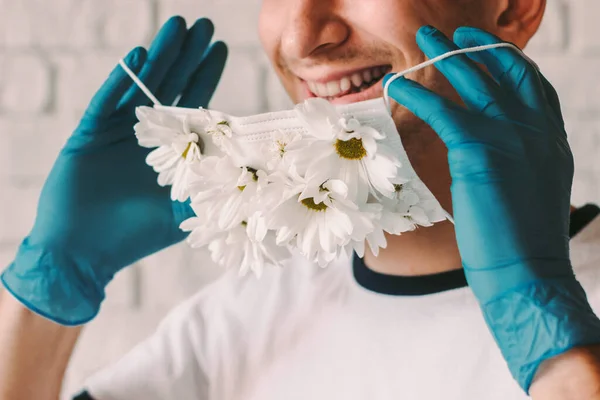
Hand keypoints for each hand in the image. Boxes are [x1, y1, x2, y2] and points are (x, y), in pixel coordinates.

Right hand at [1, 16, 227, 325]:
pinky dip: (122, 80)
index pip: (194, 105)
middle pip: (170, 86)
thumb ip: (215, 191)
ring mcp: (117, 131)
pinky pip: (107, 100)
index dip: (206, 76)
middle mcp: (146, 134)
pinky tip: (138, 57)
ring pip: (142, 85)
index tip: (221, 48)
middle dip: (188, 56)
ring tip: (178, 27)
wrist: (84, 252)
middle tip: (204, 26)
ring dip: (161, 56)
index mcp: (171, 149)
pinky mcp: (90, 134)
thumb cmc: (137, 235)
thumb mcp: (186, 213)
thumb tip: (256, 178)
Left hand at [385, 26, 599, 391]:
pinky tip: (396, 84)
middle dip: (475, 47)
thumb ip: (518, 164)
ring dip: (445, 54)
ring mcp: (512, 135)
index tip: (485, 48)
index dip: (507, 61)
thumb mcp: (531, 193)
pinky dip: (417, 92)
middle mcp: (537, 129)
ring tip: (423, 39)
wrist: (527, 273)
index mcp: (552, 140)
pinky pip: (442, 108)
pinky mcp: (481, 148)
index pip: (533, 85)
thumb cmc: (522, 244)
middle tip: (449, 32)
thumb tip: (496, 158)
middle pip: (504, 71)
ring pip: (474, 80)